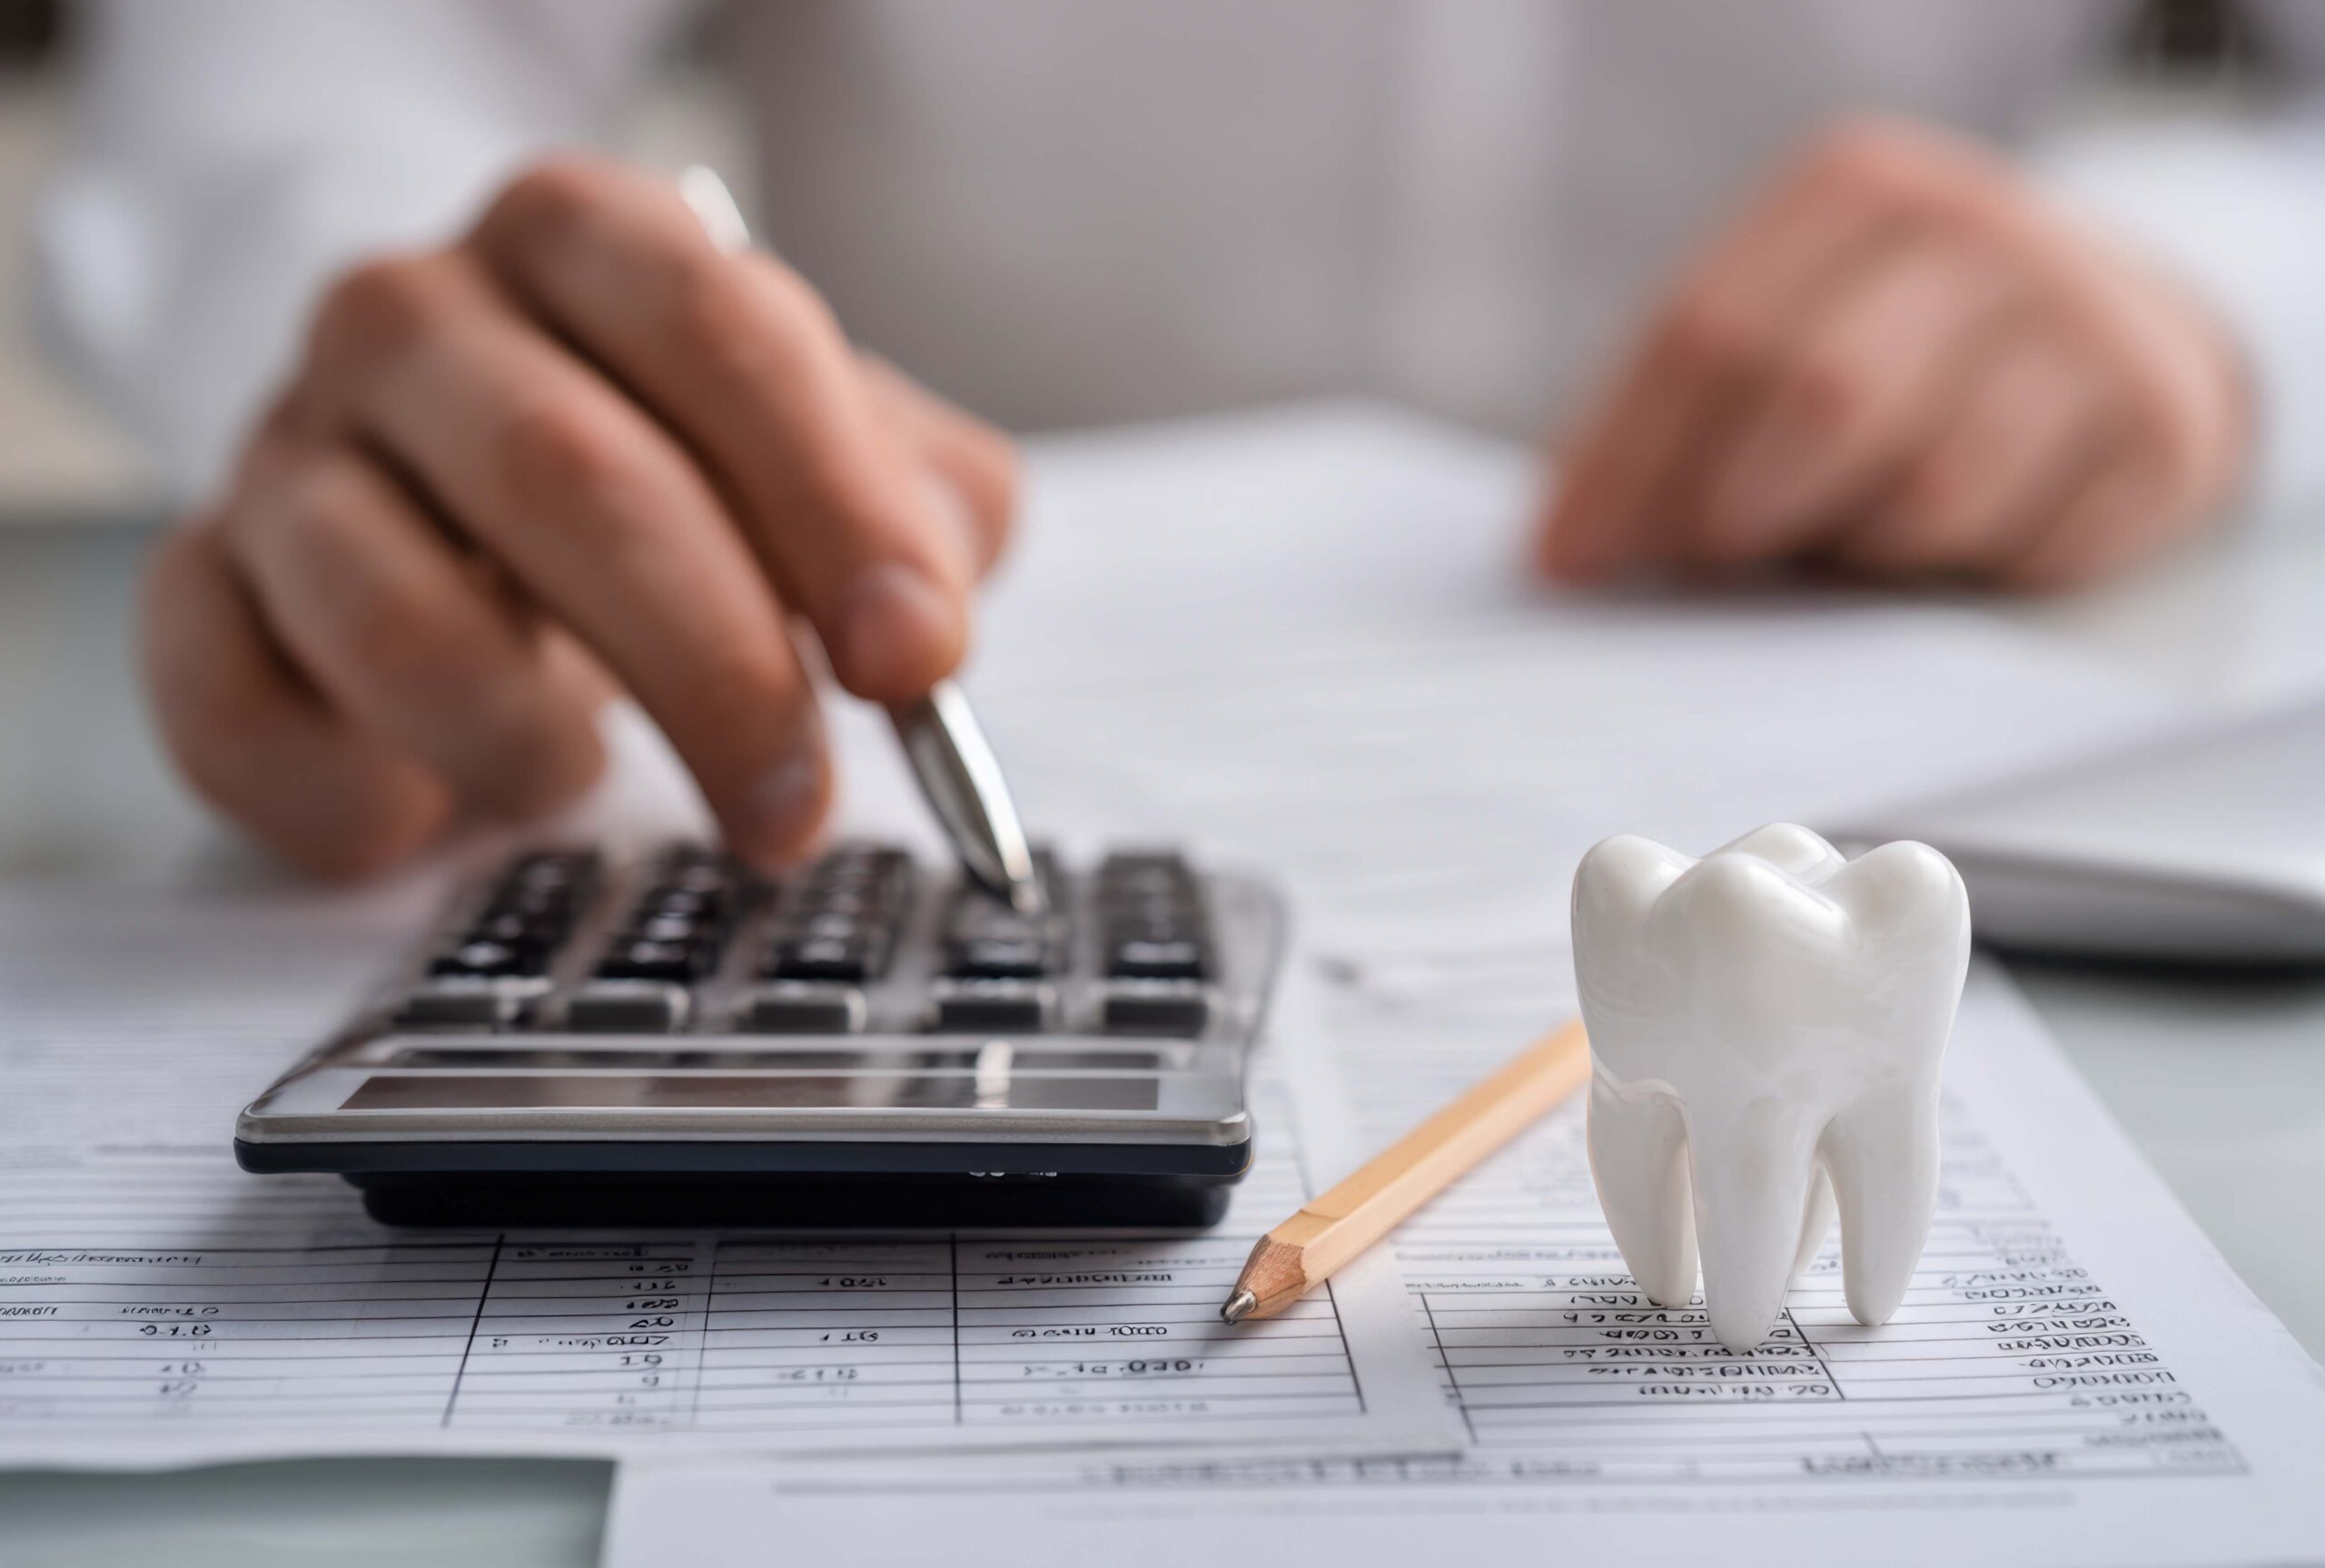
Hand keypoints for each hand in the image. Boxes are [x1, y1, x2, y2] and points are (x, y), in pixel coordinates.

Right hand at [143, 157, 1015, 878]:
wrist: (451, 453)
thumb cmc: (674, 455)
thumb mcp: (827, 444)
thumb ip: (917, 512)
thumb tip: (923, 632)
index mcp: (588, 238)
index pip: (722, 337)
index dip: (835, 512)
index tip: (914, 662)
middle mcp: (414, 316)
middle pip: (567, 477)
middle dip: (714, 672)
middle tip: (795, 810)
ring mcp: (284, 448)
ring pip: (391, 610)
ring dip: (525, 741)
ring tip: (587, 779)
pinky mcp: (200, 588)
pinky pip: (240, 715)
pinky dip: (360, 801)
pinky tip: (435, 813)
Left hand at [1537, 116, 2247, 590]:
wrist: (2118, 336)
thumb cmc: (1903, 355)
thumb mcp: (1790, 332)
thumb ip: (1683, 417)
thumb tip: (1566, 551)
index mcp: (1856, 190)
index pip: (1707, 334)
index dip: (1626, 466)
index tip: (1568, 566)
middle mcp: (1978, 227)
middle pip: (1815, 397)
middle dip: (1735, 511)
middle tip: (1711, 563)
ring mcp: (2083, 318)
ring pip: (1924, 491)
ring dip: (1859, 550)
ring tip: (1854, 535)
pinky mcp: (2158, 423)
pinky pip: (2023, 550)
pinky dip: (1964, 577)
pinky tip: (1964, 543)